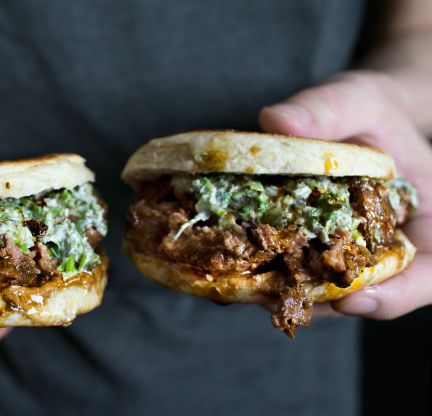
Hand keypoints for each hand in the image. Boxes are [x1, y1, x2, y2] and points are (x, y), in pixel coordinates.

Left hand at [259, 70, 431, 319]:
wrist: (359, 118)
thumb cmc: (370, 109)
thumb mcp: (357, 99)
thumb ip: (326, 109)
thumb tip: (274, 121)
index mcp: (429, 223)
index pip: (427, 277)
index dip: (394, 296)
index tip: (350, 300)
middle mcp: (392, 249)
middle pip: (366, 293)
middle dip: (317, 299)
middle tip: (267, 297)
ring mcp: (352, 255)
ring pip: (325, 290)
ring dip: (285, 291)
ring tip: (239, 286)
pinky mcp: (316, 251)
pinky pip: (298, 270)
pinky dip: (269, 270)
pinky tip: (233, 262)